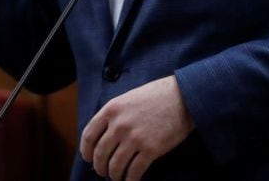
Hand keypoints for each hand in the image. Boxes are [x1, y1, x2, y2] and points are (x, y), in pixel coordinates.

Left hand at [80, 75, 194, 180]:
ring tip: (117, 177)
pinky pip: (134, 171)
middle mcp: (119, 125)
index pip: (89, 136)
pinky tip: (131, 180)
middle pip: (100, 154)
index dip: (86, 151)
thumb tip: (105, 137)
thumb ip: (114, 115)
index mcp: (111, 109)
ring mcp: (134, 138)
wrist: (182, 97)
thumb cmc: (156, 96)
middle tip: (103, 171)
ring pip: (115, 166)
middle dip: (100, 167)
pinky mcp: (150, 149)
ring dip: (114, 175)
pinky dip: (130, 180)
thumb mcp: (128, 98)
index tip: (88, 158)